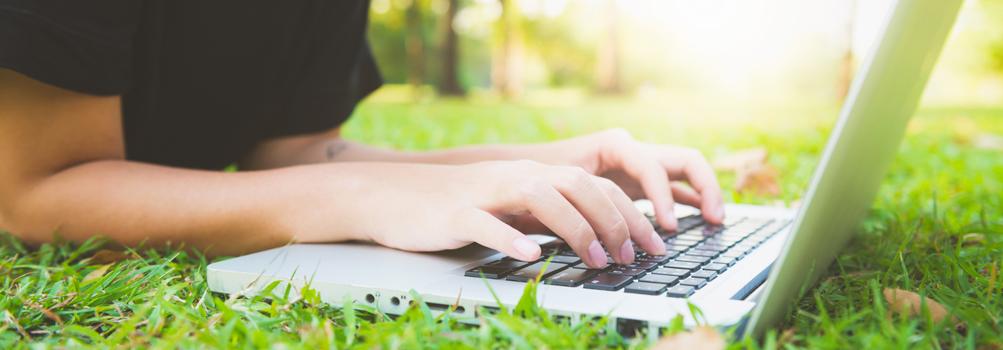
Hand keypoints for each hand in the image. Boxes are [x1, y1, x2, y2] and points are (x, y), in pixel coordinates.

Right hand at [338, 161, 666, 266]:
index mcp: (535, 174)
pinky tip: (531, 256)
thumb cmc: (460, 208)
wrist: (396, 196)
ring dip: (577, 230)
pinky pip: (488, 223)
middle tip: (633, 258)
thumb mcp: (512, 208)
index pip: (595, 185)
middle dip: (615, 222)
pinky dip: (511, 238)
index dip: (629, 214)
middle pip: (580, 186)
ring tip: (598, 260)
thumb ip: (550, 217)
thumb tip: (599, 242)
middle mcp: (518, 175)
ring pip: (542, 198)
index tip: (652, 245)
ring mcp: (487, 192)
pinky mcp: (457, 212)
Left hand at [528, 129, 724, 230]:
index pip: (652, 166)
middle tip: (714, 218)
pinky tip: (701, 223)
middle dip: (704, 186)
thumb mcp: (554, 186)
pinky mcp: (637, 182)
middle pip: (685, 159)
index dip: (663, 197)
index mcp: (614, 144)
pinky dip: (687, 203)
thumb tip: (596, 233)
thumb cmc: (534, 178)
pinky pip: (673, 189)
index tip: (666, 227)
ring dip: (704, 193)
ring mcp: (638, 165)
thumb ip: (578, 203)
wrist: (518, 171)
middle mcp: (632, 149)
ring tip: (715, 222)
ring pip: (685, 173)